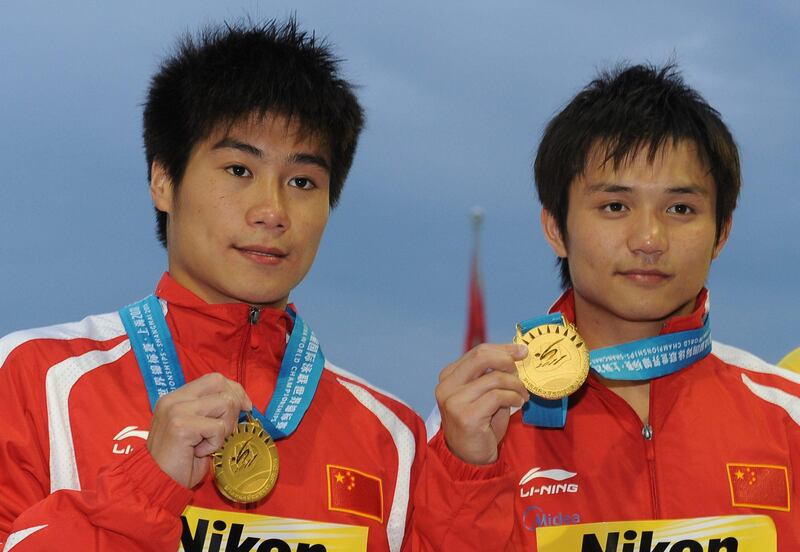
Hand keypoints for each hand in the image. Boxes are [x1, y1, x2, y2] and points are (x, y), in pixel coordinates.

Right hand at [146, 373, 252, 487]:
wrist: (157, 483)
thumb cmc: (180, 461)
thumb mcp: (197, 428)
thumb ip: (211, 411)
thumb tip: (243, 403)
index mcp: (176, 397)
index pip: (214, 379)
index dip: (234, 390)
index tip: (244, 407)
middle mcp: (174, 399)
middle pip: (220, 383)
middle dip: (234, 405)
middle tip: (227, 430)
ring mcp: (176, 410)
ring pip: (225, 403)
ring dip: (225, 428)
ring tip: (208, 443)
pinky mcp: (182, 426)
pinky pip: (218, 427)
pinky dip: (215, 443)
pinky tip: (199, 452)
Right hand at [435, 343, 528, 464]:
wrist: (469, 458)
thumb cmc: (480, 425)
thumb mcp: (484, 394)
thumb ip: (492, 375)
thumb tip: (516, 354)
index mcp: (448, 376)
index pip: (477, 352)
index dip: (503, 349)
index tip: (522, 351)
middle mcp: (446, 386)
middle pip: (481, 357)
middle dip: (507, 359)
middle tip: (521, 372)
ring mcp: (454, 401)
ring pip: (494, 378)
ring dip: (515, 385)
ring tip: (522, 395)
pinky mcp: (466, 416)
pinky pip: (497, 396)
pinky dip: (513, 397)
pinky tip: (518, 403)